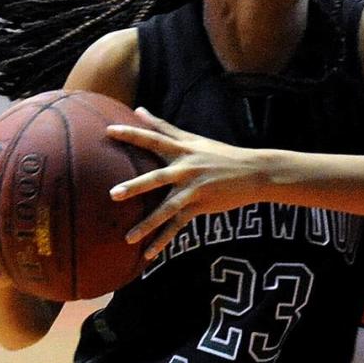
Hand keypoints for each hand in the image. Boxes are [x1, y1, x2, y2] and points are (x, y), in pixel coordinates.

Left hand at [107, 109, 265, 259]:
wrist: (254, 172)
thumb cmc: (220, 154)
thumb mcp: (194, 139)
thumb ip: (164, 127)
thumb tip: (139, 109)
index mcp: (183, 149)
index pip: (154, 139)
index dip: (132, 133)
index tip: (109, 131)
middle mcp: (187, 168)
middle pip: (157, 177)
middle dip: (135, 186)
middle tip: (112, 194)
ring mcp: (194, 188)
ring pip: (167, 208)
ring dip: (148, 224)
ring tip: (128, 238)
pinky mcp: (201, 206)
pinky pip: (179, 225)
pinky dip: (164, 240)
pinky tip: (149, 253)